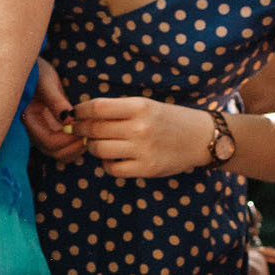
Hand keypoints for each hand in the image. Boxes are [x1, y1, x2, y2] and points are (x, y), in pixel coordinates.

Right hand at [21, 59, 85, 164]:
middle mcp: (36, 133)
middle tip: (92, 133)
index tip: (84, 128)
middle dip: (75, 147)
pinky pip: (67, 145)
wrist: (33, 70)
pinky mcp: (54, 131)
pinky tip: (88, 129)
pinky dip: (78, 142)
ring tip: (91, 132)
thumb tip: (69, 121)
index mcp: (29, 121)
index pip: (49, 142)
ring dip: (78, 147)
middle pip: (57, 153)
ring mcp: (45, 134)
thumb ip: (56, 101)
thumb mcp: (45, 82)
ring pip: (63, 153)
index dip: (68, 139)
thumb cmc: (36, 71)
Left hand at [70, 97, 219, 178]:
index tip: (74, 113)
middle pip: (95, 129)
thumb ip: (119, 110)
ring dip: (93, 147)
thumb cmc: (169, 120)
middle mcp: (140, 127)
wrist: (200, 138)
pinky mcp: (146, 169)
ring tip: (97, 144)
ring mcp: (143, 150)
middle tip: (77, 130)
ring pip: (100, 150)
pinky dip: (107, 164)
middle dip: (81, 130)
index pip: (98, 107)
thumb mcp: (147, 105)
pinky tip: (112, 158)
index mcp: (140, 106)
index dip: (81, 111)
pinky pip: (113, 168)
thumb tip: (84, 116)